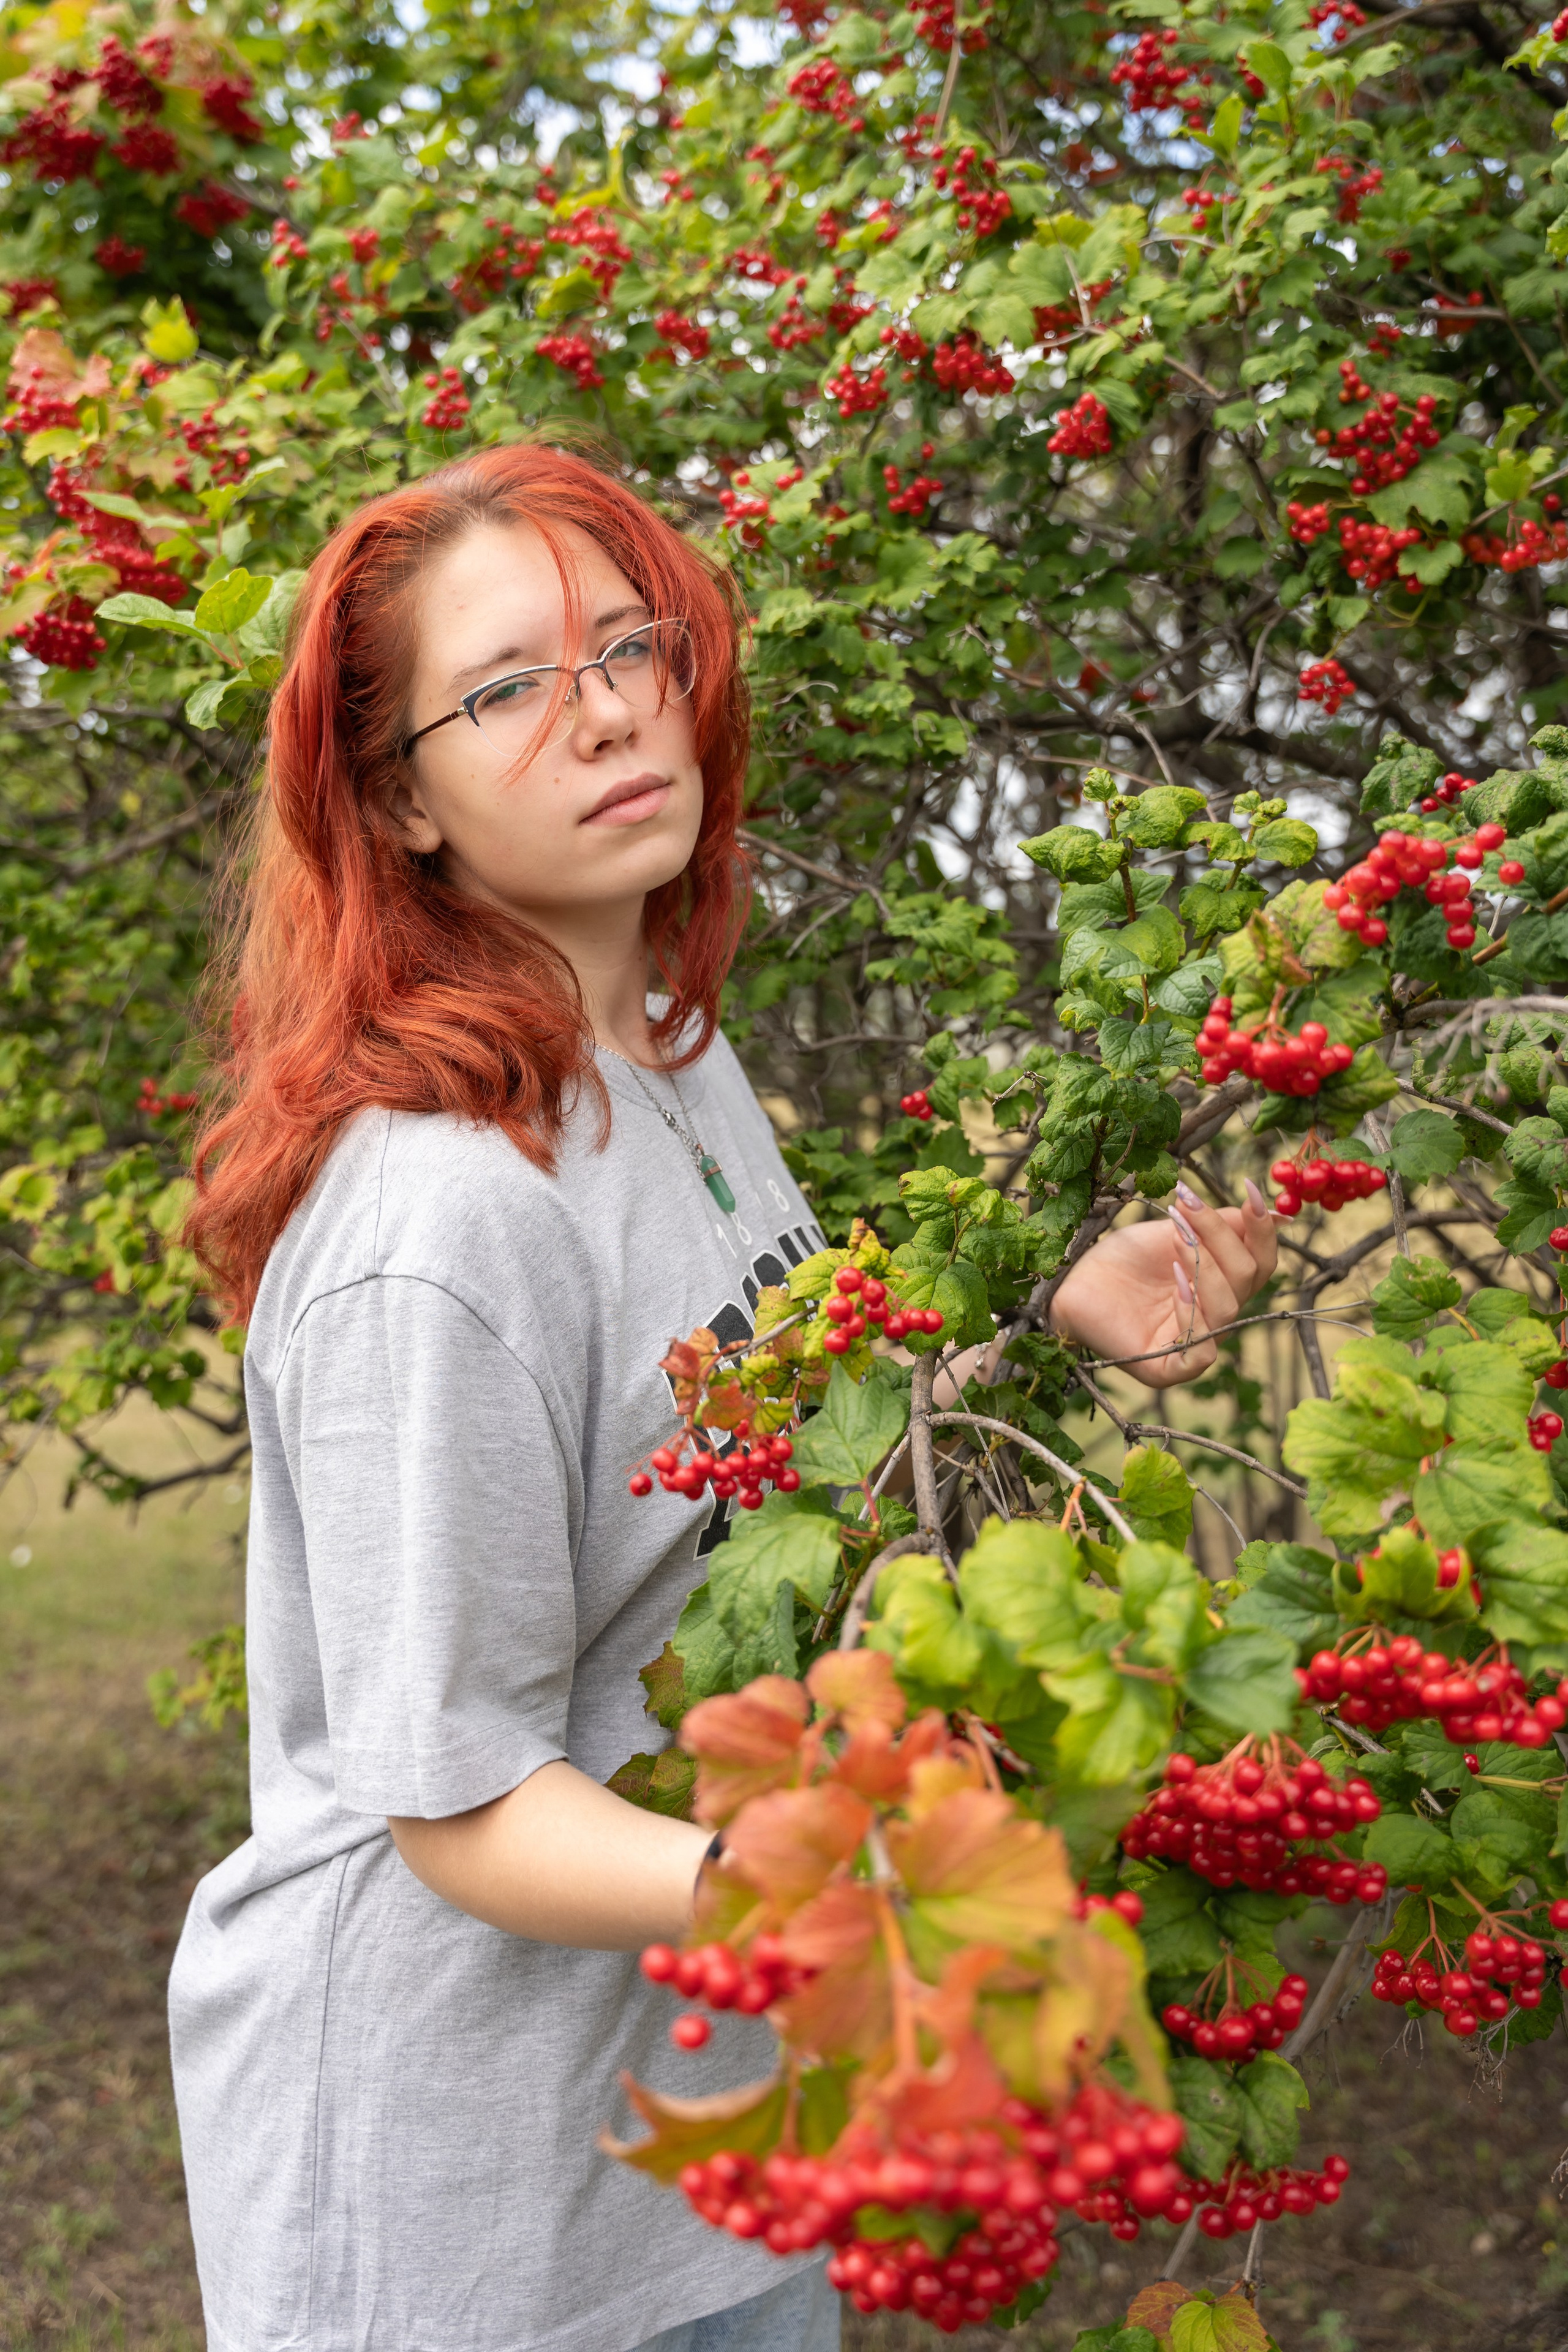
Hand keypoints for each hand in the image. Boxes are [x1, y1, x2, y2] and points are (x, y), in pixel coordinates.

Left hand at [1048, 1178, 1277, 1390]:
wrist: (1073, 1282)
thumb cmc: (1124, 1259)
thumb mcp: (1175, 1232)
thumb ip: (1221, 1225)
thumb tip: (1274, 1213)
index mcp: (1225, 1286)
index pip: (1261, 1261)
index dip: (1261, 1228)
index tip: (1248, 1188)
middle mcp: (1217, 1318)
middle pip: (1246, 1277)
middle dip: (1219, 1236)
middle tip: (1185, 1208)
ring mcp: (1195, 1345)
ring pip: (1227, 1308)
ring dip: (1203, 1265)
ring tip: (1175, 1238)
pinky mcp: (1168, 1369)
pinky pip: (1200, 1351)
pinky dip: (1192, 1313)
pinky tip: (1176, 1283)